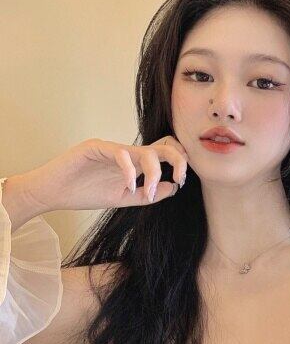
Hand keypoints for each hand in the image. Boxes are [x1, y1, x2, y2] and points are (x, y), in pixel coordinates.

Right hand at [17, 136, 189, 213]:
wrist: (52, 193)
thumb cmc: (85, 193)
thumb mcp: (124, 199)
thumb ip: (148, 193)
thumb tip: (174, 187)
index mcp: (135, 163)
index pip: (164, 152)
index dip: (179, 161)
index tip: (182, 181)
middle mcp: (126, 152)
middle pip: (162, 145)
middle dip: (178, 160)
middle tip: (180, 179)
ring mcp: (111, 148)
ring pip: (144, 151)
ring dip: (152, 173)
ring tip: (147, 194)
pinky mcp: (94, 147)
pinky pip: (120, 153)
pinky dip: (129, 171)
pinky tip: (128, 187)